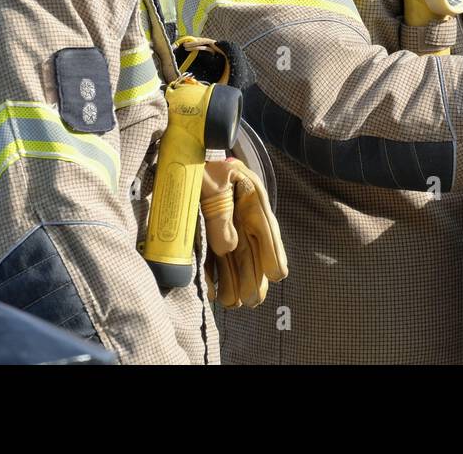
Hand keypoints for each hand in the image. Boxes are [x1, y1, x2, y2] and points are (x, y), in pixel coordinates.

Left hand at [201, 156, 287, 307]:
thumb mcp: (212, 182)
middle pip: (252, 250)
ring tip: (235, 304)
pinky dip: (214, 276)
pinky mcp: (209, 234)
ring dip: (235, 282)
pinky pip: (214, 258)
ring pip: (235, 259)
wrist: (185, 158)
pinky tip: (213, 294)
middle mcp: (243, 216)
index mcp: (251, 198)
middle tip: (253, 300)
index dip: (271, 252)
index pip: (265, 228)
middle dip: (253, 276)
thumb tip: (229, 247)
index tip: (277, 274)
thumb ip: (220, 213)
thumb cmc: (202, 166)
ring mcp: (227, 226)